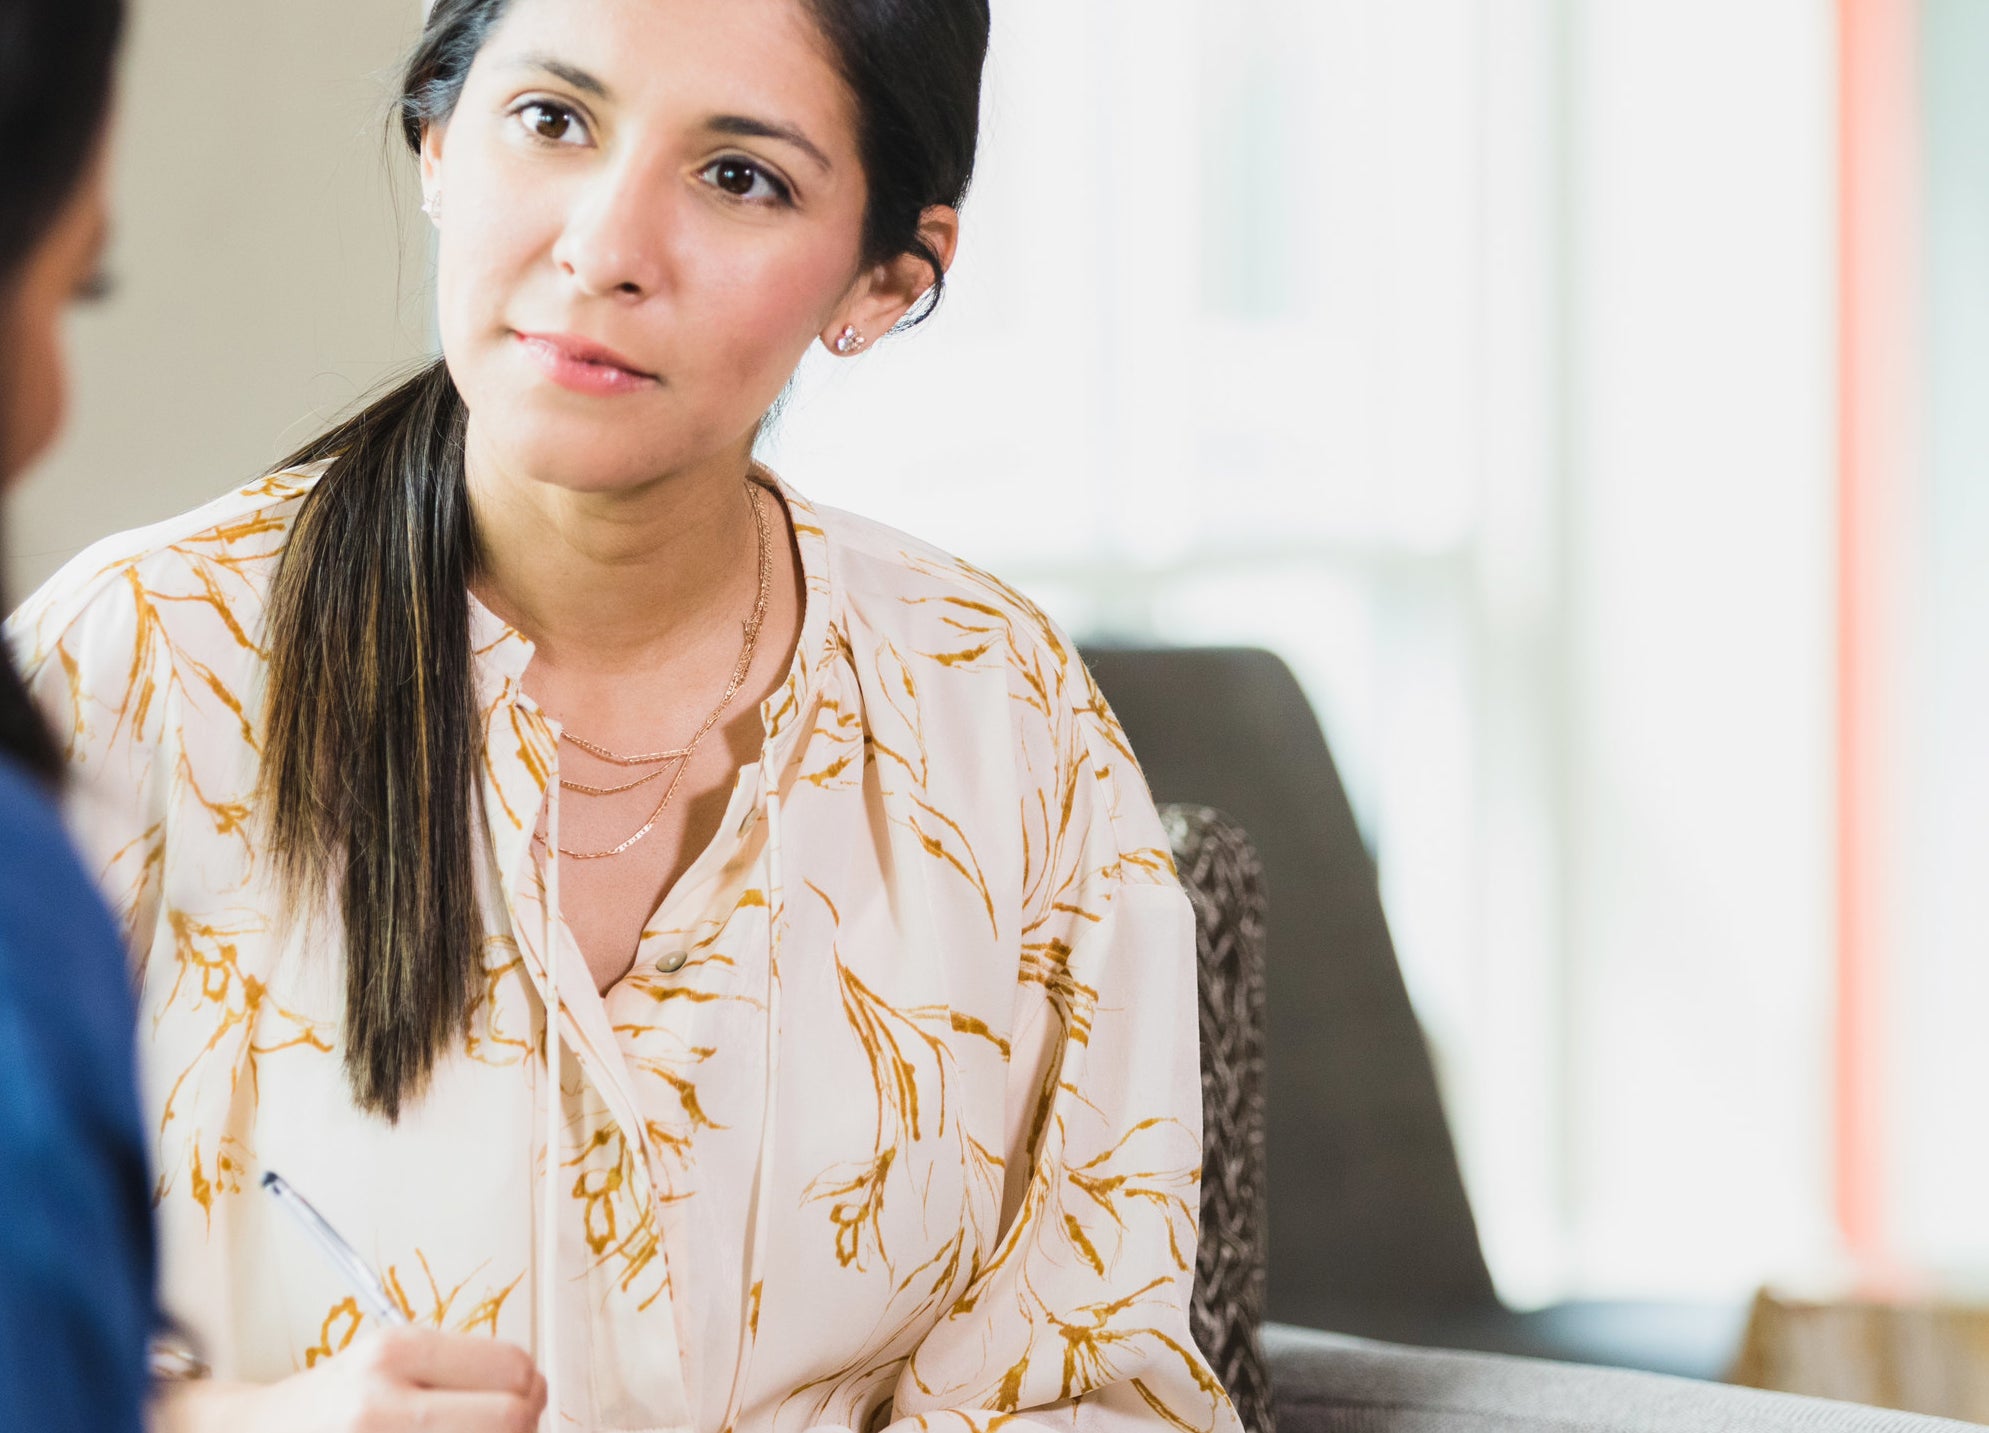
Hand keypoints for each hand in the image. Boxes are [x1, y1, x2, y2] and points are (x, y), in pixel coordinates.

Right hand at [153, 1327, 547, 1432]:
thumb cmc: (330, 1404)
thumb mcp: (392, 1359)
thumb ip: (460, 1367)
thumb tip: (533, 1389)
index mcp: (395, 1353)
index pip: (512, 1368)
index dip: (528, 1387)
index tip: (522, 1395)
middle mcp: (380, 1404)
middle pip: (511, 1419)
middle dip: (519, 1424)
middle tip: (507, 1425)